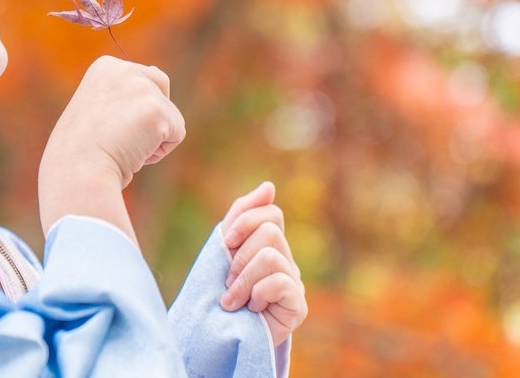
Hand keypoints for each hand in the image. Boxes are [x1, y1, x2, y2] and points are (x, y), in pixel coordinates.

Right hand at [38, 56, 184, 247]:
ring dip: (152, 138)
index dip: (129, 112)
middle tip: (117, 136)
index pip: (142, 80)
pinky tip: (133, 153)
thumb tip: (157, 72)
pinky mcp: (157, 110)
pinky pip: (176, 134)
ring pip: (170, 116)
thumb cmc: (82, 150)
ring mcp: (141, 87)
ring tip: (122, 146)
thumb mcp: (97, 108)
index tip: (104, 127)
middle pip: (162, 89)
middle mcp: (124, 69)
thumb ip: (122, 92)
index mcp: (105, 66)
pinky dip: (159, 151)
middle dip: (147, 118)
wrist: (78, 171)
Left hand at [218, 181, 306, 346]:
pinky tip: (251, 308)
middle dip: (240, 256)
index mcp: (270, 244)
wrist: (221, 333)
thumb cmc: (223, 289)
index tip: (226, 242)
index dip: (244, 221)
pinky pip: (279, 282)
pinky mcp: (298, 305)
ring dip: (242, 280)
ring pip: (270, 256)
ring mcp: (295, 282)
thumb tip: (269, 186)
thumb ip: (243, 214)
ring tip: (233, 299)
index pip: (271, 212)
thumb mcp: (226, 248)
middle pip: (269, 232)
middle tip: (227, 280)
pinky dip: (257, 294)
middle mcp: (287, 260)